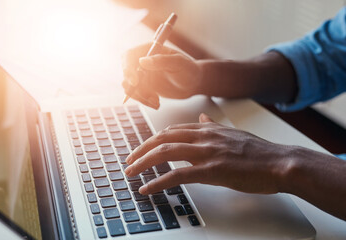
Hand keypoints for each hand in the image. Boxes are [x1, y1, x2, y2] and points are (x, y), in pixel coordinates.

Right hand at [122, 43, 203, 108]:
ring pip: (129, 87)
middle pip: (126, 73)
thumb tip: (142, 61)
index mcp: (149, 50)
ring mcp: (141, 75)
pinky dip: (144, 101)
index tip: (135, 81)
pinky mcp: (143, 87)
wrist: (193, 84)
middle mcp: (142, 62)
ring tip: (156, 102)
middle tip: (148, 96)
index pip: (129, 56)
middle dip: (133, 87)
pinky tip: (157, 104)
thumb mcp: (180, 63)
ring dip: (140, 97)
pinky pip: (136, 95)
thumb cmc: (189, 70)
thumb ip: (162, 61)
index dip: (127, 68)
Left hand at [124, 113, 292, 194]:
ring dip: (143, 163)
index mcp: (208, 130)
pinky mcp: (212, 171)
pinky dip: (158, 182)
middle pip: (163, 139)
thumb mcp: (233, 133)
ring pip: (165, 153)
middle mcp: (204, 137)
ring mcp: (207, 153)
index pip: (172, 130)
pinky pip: (178, 175)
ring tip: (130, 172)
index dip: (152, 139)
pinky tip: (148, 189)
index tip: (142, 148)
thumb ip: (213, 127)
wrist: (280, 162)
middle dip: (141, 150)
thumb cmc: (259, 152)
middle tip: (129, 161)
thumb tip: (201, 120)